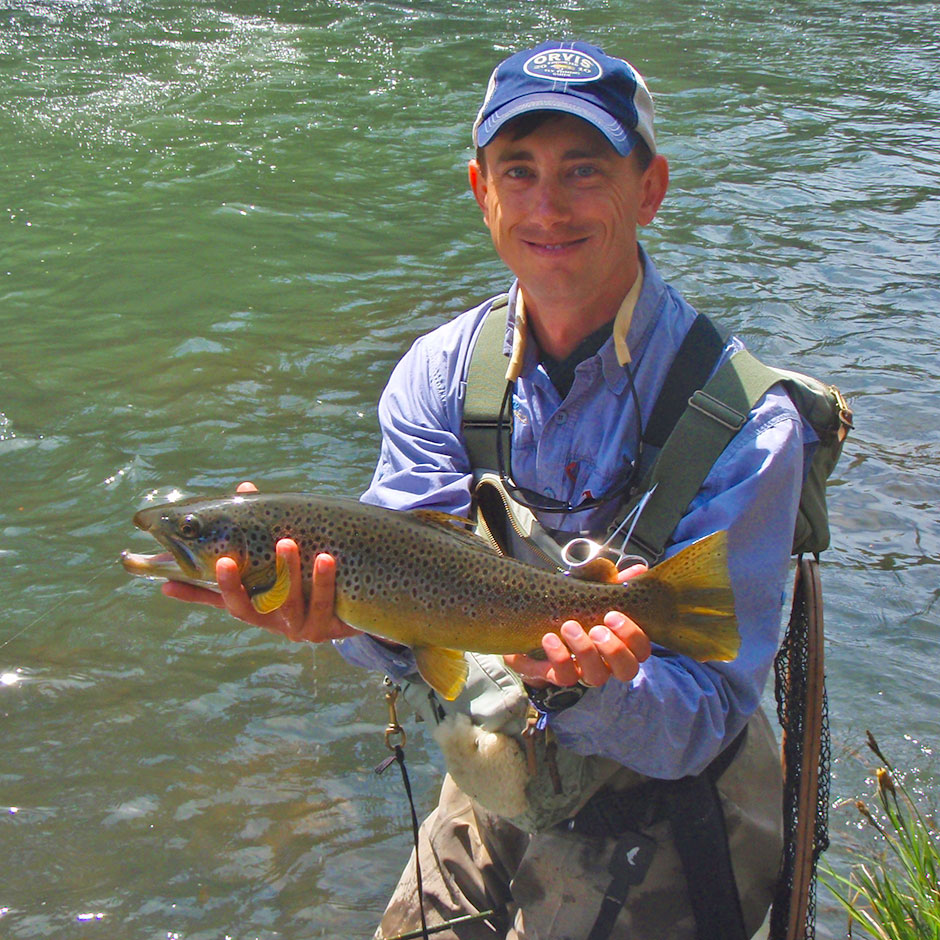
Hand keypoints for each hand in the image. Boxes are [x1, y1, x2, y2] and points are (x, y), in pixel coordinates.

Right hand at [161, 481, 359, 643]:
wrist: (358, 604)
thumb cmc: (310, 578)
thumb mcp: (284, 558)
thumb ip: (264, 528)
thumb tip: (244, 487)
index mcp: (255, 607)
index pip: (219, 600)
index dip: (195, 593)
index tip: (170, 579)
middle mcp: (273, 621)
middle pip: (248, 607)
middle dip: (235, 585)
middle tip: (226, 558)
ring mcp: (300, 627)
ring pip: (289, 603)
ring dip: (287, 572)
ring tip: (286, 542)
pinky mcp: (330, 628)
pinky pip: (325, 604)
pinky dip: (323, 581)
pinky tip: (325, 557)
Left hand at [504, 563, 651, 688]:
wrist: (529, 626)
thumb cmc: (569, 611)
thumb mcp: (592, 594)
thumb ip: (615, 585)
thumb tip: (638, 570)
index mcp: (619, 643)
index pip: (641, 650)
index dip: (633, 636)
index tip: (612, 614)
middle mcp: (606, 662)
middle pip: (627, 670)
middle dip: (614, 649)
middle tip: (597, 628)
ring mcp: (583, 672)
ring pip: (596, 676)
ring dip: (585, 650)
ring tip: (569, 626)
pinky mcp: (558, 675)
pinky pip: (565, 676)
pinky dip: (559, 657)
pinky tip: (550, 637)